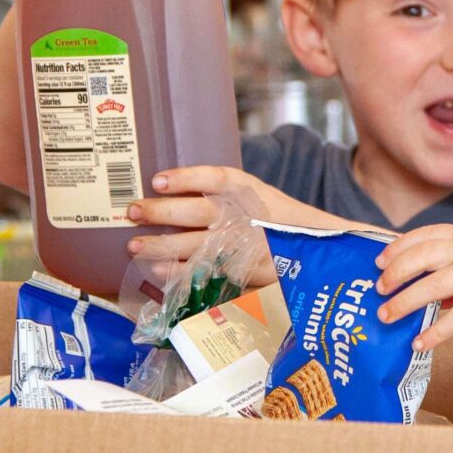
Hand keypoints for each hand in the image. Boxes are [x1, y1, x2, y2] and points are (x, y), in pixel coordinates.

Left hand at [126, 166, 333, 274]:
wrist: (320, 252)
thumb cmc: (280, 221)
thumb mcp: (258, 196)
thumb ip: (223, 193)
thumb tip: (168, 191)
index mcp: (250, 191)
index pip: (215, 178)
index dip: (185, 178)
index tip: (157, 180)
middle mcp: (246, 217)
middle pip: (198, 212)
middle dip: (161, 213)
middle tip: (132, 212)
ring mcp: (245, 248)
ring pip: (196, 246)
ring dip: (162, 247)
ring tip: (135, 246)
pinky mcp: (243, 274)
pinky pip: (205, 274)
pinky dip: (179, 274)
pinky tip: (156, 271)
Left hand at [375, 225, 452, 350]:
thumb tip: (424, 288)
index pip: (424, 235)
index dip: (398, 247)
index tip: (379, 261)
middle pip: (421, 257)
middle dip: (395, 273)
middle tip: (378, 289)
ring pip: (431, 286)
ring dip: (404, 303)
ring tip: (386, 317)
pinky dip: (434, 332)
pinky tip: (419, 343)